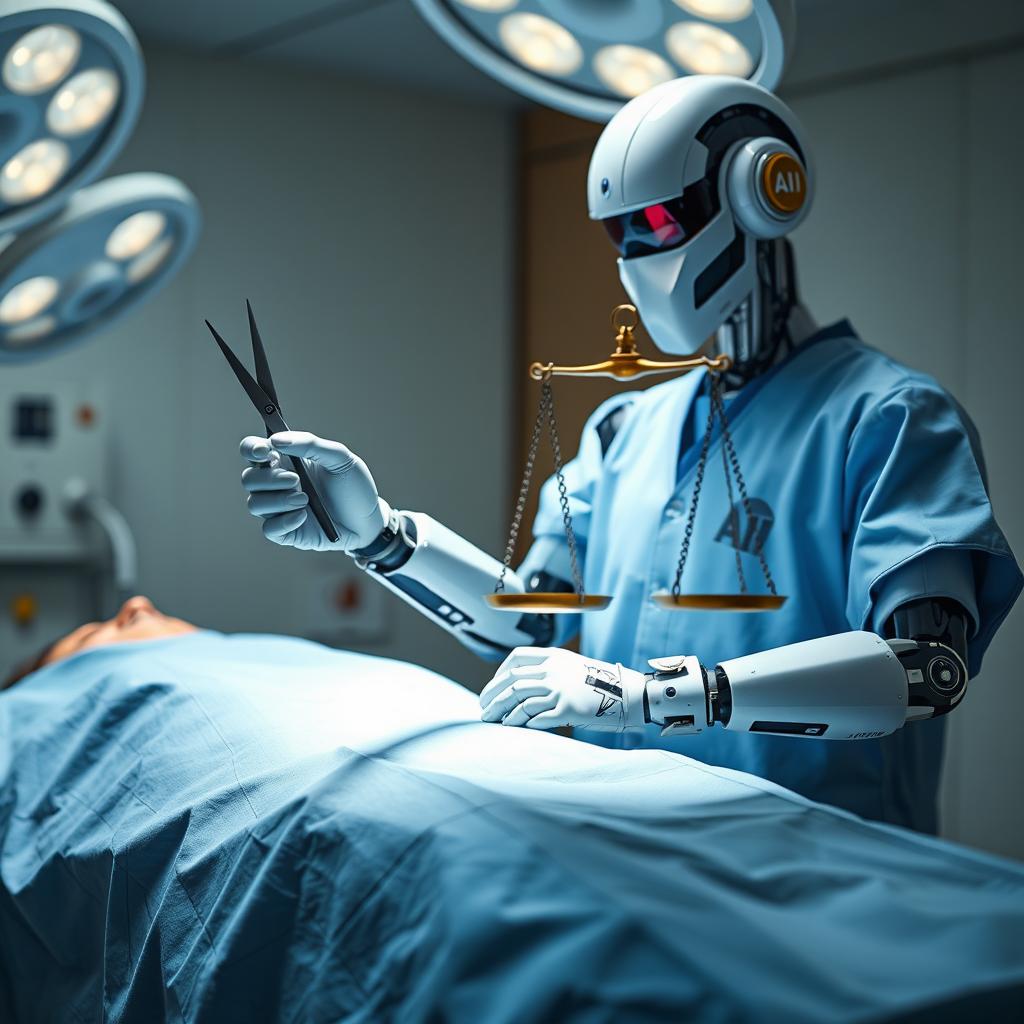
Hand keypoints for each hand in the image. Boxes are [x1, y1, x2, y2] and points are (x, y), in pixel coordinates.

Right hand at [240, 431, 387, 552]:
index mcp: (285, 461)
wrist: (369, 520)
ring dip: (278, 500)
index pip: (253, 450)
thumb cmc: (353, 486)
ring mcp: (280, 509)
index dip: (252, 448)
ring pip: (255, 504)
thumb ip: (310, 444)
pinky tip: (303, 516)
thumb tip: (277, 440)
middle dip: (269, 478)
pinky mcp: (287, 532)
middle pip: (249, 478)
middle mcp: (277, 484)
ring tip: (305, 499)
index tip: (265, 451)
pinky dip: (283, 522)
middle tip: (296, 480)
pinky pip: (269, 529)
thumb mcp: (339, 458)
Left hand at [478, 647, 645, 732]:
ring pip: (519, 699)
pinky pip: (536, 717)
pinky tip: (515, 728)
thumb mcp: (573, 666)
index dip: (498, 673)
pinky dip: (522, 722)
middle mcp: (553, 670)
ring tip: (492, 721)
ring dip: (502, 712)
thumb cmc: (599, 683)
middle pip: (512, 681)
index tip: (492, 687)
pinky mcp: (566, 708)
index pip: (516, 658)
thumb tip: (521, 685)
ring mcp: (559, 689)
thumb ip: (549, 670)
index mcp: (554, 656)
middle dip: (492, 695)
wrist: (628, 694)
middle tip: (483, 708)